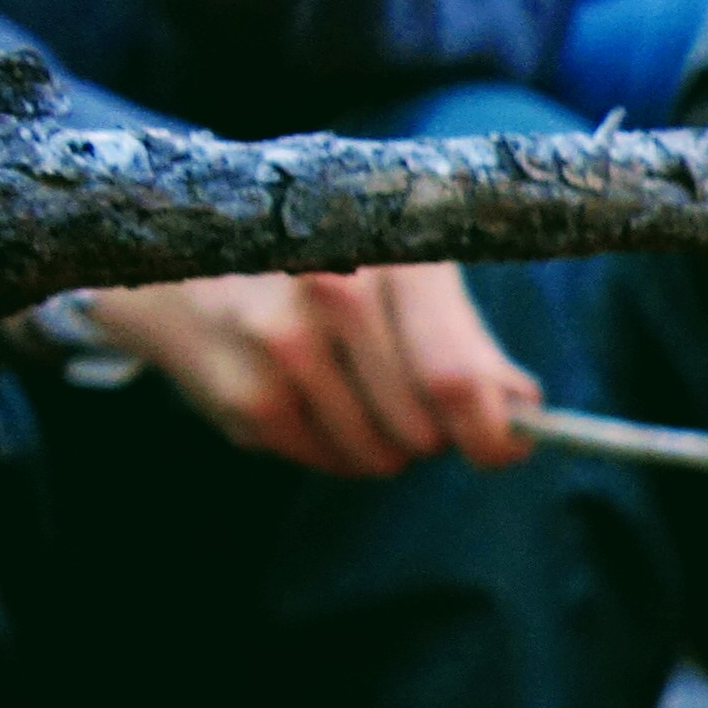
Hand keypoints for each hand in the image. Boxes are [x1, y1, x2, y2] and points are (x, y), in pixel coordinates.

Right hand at [71, 263, 539, 478]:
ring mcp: (280, 345)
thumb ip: (466, 341)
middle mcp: (334, 294)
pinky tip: (305, 395)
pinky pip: (324, 460)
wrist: (182, 247)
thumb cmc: (321, 257)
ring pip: (376, 455)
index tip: (505, 448)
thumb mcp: (402, 270)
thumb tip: (525, 412)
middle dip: (431, 433)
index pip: (455, 377)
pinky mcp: (242, 394)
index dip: (492, 432)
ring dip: (381, 444)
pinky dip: (330, 445)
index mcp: (391, 256)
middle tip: (404, 397)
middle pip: (421, 430)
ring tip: (351, 391)